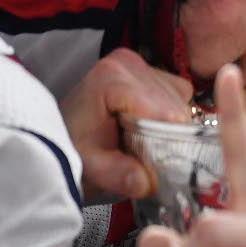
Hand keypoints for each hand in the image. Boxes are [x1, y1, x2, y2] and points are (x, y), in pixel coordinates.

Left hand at [62, 49, 191, 200]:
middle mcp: (129, 63)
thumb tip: (146, 183)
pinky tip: (147, 127)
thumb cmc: (73, 148)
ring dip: (169, 128)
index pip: (163, 113)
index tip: (153, 165)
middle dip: (166, 137)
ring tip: (140, 141)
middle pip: (174, 107)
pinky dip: (169, 117)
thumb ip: (118, 175)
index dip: (164, 143)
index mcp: (112, 77)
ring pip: (181, 102)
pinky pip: (179, 96)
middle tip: (143, 157)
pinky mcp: (150, 71)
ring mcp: (140, 64)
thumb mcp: (90, 167)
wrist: (64, 137)